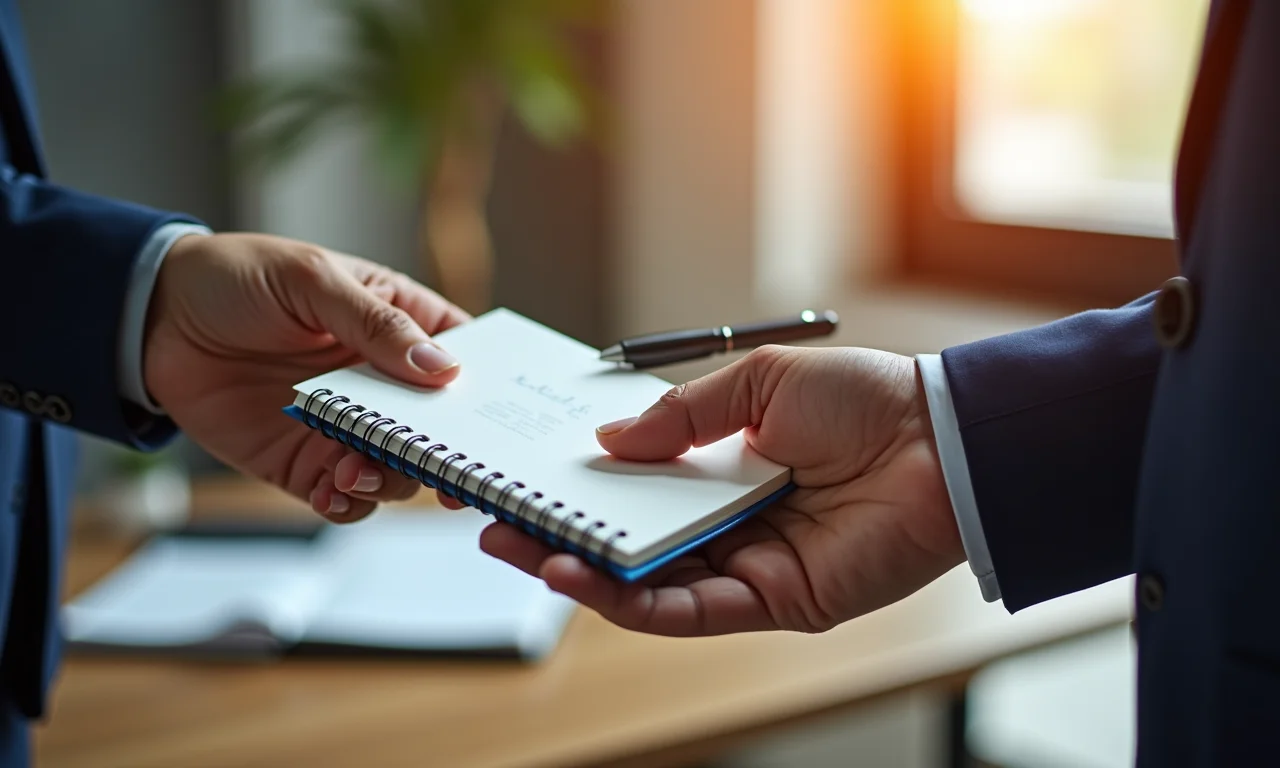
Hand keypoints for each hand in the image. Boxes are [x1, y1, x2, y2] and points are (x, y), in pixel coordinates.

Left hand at [143, 232, 468, 520]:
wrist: (153, 316)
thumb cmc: (240, 276)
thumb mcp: (312, 280)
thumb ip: (375, 324)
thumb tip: (442, 368)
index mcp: (399, 326)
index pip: (464, 362)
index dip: (484, 394)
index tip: (493, 423)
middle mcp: (383, 384)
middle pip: (439, 430)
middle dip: (443, 453)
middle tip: (437, 467)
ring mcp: (346, 426)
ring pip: (397, 471)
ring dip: (388, 479)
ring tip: (355, 470)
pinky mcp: (304, 461)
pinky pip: (343, 496)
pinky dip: (347, 503)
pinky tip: (333, 489)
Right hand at [481, 345, 964, 634]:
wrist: (942, 442)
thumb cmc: (865, 402)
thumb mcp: (758, 383)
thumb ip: (680, 416)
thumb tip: (607, 440)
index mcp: (725, 467)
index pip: (635, 487)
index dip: (581, 487)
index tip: (526, 475)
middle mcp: (730, 521)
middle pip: (630, 541)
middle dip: (562, 535)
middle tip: (499, 524)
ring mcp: (747, 565)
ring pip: (648, 582)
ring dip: (582, 573)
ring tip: (524, 551)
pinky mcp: (772, 601)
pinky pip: (689, 610)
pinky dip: (632, 601)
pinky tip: (585, 578)